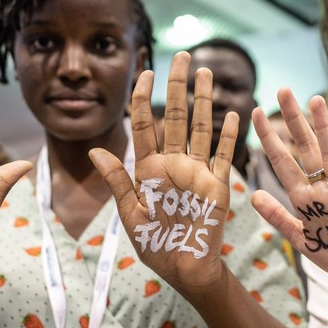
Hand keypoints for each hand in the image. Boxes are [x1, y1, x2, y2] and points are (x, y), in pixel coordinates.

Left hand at [89, 52, 235, 293]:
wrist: (185, 270)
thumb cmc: (155, 245)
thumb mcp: (130, 214)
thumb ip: (117, 181)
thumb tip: (95, 150)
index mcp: (149, 169)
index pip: (143, 125)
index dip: (142, 98)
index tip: (144, 72)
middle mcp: (174, 163)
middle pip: (174, 116)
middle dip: (177, 86)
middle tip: (182, 56)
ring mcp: (197, 172)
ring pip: (200, 127)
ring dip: (203, 100)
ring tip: (205, 72)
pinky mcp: (217, 185)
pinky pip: (222, 155)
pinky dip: (227, 134)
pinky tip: (231, 113)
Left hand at [251, 87, 327, 289]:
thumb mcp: (301, 239)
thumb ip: (279, 218)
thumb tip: (254, 195)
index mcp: (306, 200)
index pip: (284, 163)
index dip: (270, 139)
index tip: (256, 112)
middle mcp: (324, 192)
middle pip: (306, 151)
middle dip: (295, 122)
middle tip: (283, 89)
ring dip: (325, 132)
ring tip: (317, 102)